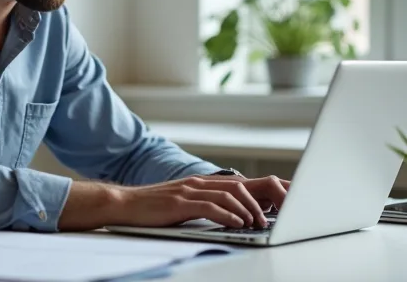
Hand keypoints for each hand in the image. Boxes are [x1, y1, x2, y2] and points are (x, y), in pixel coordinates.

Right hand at [112, 174, 288, 228]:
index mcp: (203, 182)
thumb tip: (234, 214)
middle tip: (274, 216)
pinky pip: (211, 206)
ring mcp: (190, 190)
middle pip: (241, 186)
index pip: (241, 183)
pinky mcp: (181, 202)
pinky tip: (236, 223)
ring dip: (247, 210)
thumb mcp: (185, 202)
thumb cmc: (155, 207)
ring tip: (258, 223)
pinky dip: (228, 215)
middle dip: (261, 200)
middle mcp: (200, 182)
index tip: (281, 202)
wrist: (125, 204)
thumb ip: (208, 203)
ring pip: (230, 194)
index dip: (262, 191)